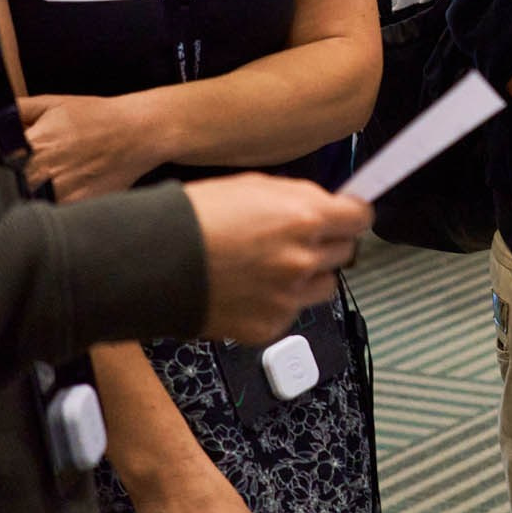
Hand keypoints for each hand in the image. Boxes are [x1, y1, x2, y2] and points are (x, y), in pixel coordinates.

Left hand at [21, 92, 158, 200]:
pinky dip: (51, 206)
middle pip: (10, 185)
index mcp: (34, 143)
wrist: (139, 132)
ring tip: (46, 180)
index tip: (2, 161)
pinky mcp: (77, 205)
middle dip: (13, 179)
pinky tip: (63, 191)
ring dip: (30, 194)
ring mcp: (61, 192)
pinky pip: (53, 212)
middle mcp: (44, 170)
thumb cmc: (97, 117)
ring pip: (28, 202)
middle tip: (24, 171)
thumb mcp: (54, 103)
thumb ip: (17, 110)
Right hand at [183, 175, 371, 345]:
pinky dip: (277, 302)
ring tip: (273, 266)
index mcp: (304, 218)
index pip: (360, 218)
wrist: (151, 263)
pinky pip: (291, 313)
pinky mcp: (269, 326)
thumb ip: (298, 198)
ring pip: (325, 287)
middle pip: (346, 252)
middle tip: (299, 239)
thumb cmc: (192, 219)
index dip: (350, 215)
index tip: (346, 216)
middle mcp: (303, 260)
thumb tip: (324, 205)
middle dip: (327, 243)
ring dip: (309, 276)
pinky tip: (250, 288)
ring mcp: (288, 298)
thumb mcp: (253, 186)